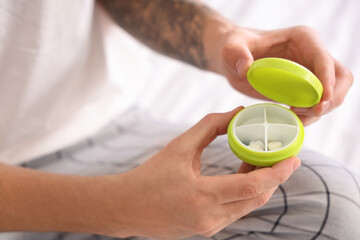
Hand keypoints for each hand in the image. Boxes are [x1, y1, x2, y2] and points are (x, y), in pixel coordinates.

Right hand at [103, 107, 300, 238]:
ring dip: (260, 185)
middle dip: (274, 177)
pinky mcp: (207, 230)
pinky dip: (245, 193)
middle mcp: (209, 219)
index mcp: (201, 197)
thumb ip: (210, 126)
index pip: (252, 188)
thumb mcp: (179, 146)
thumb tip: (236, 113)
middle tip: (282, 155)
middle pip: (256, 199)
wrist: (125, 207)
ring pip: (248, 206)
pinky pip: (236, 211)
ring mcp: (209, 228)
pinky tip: (242, 175)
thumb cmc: (149, 176)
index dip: (277, 172)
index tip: (294, 158)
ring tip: (261, 161)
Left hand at [205, 23, 352, 124]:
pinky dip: (309, 116)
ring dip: (320, 111)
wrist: (232, 60)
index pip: (324, 59)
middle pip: (341, 78)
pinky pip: (316, 104)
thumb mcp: (230, 48)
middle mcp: (312, 54)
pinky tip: (291, 119)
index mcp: (302, 39)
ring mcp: (310, 72)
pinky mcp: (303, 88)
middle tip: (312, 112)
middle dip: (333, 98)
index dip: (328, 80)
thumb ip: (234, 54)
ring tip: (294, 116)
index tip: (321, 101)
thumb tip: (245, 68)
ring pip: (333, 94)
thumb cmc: (233, 48)